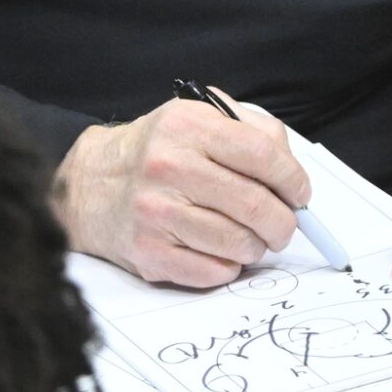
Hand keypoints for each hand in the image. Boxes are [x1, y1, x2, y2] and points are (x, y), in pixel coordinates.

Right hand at [55, 97, 311, 286]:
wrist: (91, 184)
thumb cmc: (158, 152)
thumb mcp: (198, 119)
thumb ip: (252, 131)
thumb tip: (293, 177)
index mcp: (187, 127)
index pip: (263, 156)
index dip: (293, 181)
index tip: (300, 194)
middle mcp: (169, 167)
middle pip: (255, 206)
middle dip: (283, 223)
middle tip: (283, 226)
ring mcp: (156, 213)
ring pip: (239, 244)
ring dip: (256, 247)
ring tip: (247, 237)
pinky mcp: (149, 253)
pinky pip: (214, 272)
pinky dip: (229, 267)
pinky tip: (218, 250)